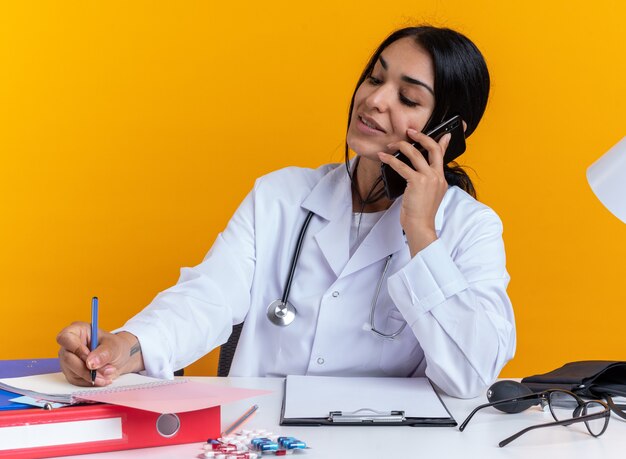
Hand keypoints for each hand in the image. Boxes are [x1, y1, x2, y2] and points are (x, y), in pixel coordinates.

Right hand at [56, 322, 141, 386]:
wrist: (119, 359)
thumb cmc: (115, 346)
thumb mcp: (114, 346)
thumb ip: (104, 353)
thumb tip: (90, 362)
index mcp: (78, 330)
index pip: (65, 337)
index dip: (76, 349)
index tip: (90, 359)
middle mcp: (69, 345)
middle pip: (68, 358)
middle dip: (87, 368)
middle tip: (105, 371)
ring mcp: (68, 359)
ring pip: (72, 371)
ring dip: (91, 376)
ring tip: (107, 373)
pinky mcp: (71, 372)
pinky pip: (76, 380)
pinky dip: (90, 382)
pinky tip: (102, 378)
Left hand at [378, 128, 450, 255]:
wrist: (420, 226)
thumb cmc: (420, 213)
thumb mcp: (428, 195)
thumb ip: (425, 181)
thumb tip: (415, 172)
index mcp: (441, 179)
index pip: (443, 155)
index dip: (443, 142)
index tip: (443, 133)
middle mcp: (437, 176)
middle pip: (433, 148)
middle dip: (421, 136)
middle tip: (410, 131)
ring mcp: (429, 178)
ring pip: (415, 153)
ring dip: (401, 146)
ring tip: (391, 145)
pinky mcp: (417, 182)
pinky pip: (402, 165)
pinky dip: (390, 160)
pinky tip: (383, 157)